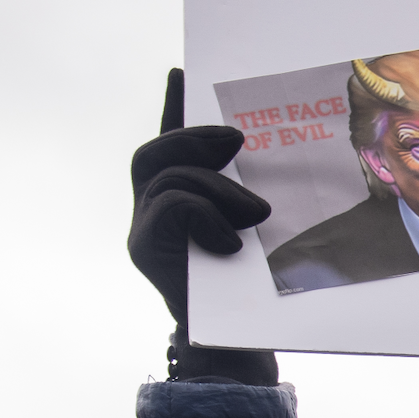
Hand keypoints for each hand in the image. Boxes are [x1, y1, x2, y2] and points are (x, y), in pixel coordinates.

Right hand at [127, 70, 277, 383]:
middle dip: (196, 140)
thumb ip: (254, 199)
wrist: (236, 346)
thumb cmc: (254, 292)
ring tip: (257, 213)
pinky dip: (203, 215)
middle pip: (155, 152)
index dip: (173, 108)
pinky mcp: (143, 250)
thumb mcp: (263, 235)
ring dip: (217, 188)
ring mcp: (142, 229)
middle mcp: (150, 210)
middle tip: (238, 143)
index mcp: (179, 200)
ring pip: (166, 177)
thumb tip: (276, 167)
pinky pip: (168, 207)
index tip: (182, 70)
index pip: (169, 142)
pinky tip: (230, 241)